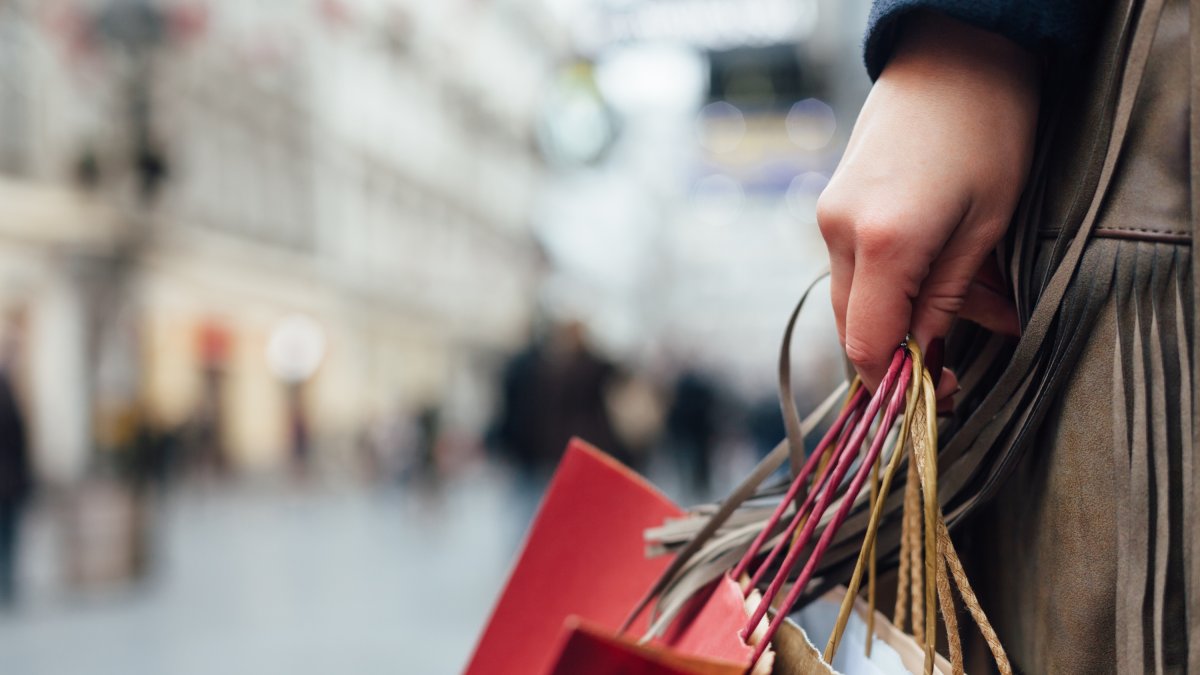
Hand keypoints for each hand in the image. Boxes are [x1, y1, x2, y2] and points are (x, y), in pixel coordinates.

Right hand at [816, 11, 1039, 394]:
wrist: (953, 53)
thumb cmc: (988, 128)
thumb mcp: (988, 223)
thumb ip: (951, 297)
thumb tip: (929, 357)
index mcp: (884, 242)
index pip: (866, 344)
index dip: (895, 382)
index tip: (934, 395)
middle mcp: (840, 232)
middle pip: (850, 328)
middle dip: (899, 354)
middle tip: (954, 365)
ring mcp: (829, 216)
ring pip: (852, 299)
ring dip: (899, 317)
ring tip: (967, 305)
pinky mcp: (832, 204)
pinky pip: (853, 266)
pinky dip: (889, 285)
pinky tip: (937, 273)